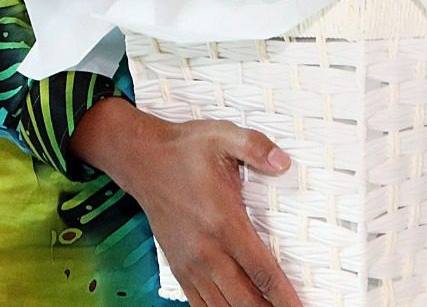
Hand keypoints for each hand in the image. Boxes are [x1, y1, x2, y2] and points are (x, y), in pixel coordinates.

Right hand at [71, 98, 301, 306]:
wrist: (142, 159)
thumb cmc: (184, 149)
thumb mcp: (222, 136)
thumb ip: (255, 146)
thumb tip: (283, 163)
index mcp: (223, 222)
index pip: (261, 271)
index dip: (285, 297)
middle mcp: (206, 250)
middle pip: (245, 300)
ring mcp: (190, 263)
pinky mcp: (179, 268)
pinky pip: (201, 305)